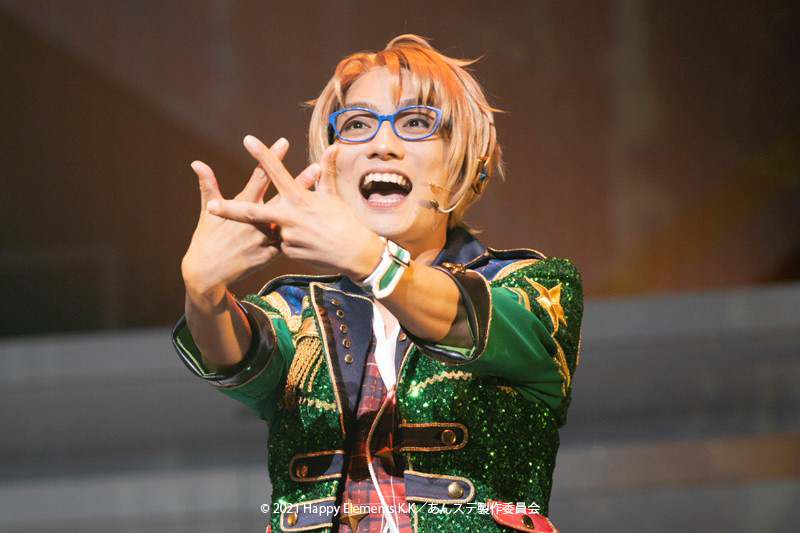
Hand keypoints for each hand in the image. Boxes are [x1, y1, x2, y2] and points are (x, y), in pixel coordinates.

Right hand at [181, 138, 319, 300]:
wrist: (208, 273)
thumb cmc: (207, 240)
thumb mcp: (207, 212)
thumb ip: (207, 185)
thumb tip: (197, 163)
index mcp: (242, 205)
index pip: (260, 176)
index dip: (271, 158)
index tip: (284, 142)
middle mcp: (256, 220)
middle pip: (282, 196)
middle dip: (299, 182)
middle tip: (317, 167)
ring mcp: (264, 238)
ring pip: (291, 220)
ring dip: (307, 209)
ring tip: (325, 198)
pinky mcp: (270, 254)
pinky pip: (288, 243)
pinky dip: (300, 237)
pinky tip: (317, 229)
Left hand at [207, 135, 383, 280]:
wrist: (355, 254)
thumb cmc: (346, 222)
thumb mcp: (334, 196)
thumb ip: (327, 173)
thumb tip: (333, 147)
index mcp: (300, 199)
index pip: (277, 173)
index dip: (262, 155)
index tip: (247, 140)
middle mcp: (290, 217)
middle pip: (253, 212)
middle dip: (229, 209)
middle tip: (211, 206)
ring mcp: (287, 237)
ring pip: (273, 228)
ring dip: (282, 227)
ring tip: (308, 232)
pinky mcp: (288, 252)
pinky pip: (282, 243)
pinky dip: (291, 240)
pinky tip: (308, 244)